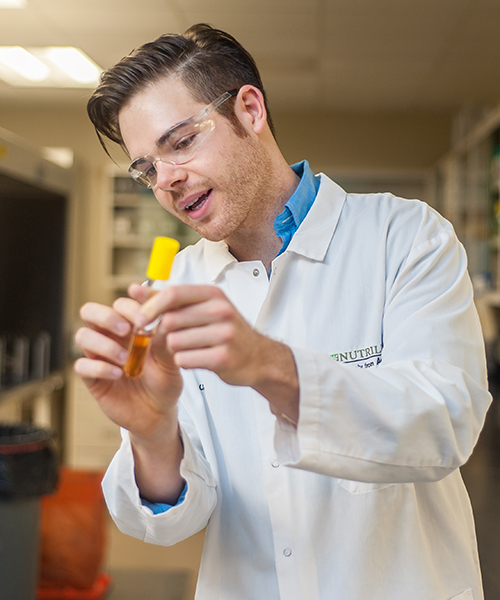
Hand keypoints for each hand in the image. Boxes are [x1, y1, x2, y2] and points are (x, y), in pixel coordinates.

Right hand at [74, 297, 183, 439]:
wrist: (158, 413)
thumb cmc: (165, 381)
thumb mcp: (172, 361)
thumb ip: (166, 340)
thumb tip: (162, 318)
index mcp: (130, 326)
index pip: (122, 303)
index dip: (131, 301)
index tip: (145, 308)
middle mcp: (111, 337)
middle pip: (91, 312)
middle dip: (107, 316)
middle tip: (127, 330)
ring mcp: (99, 356)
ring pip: (82, 335)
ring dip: (103, 344)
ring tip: (125, 359)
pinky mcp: (92, 378)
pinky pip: (82, 366)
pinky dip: (99, 368)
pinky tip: (118, 374)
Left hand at [132, 283, 299, 421]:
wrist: (258, 357)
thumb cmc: (224, 331)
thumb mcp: (201, 308)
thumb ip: (167, 299)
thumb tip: (133, 289)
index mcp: (213, 295)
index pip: (172, 294)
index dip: (151, 307)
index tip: (140, 320)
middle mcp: (221, 311)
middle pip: (170, 321)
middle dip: (163, 333)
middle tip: (171, 339)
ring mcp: (225, 334)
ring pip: (174, 342)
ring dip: (174, 349)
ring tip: (190, 348)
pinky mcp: (223, 358)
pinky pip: (184, 360)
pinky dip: (184, 361)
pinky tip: (197, 359)